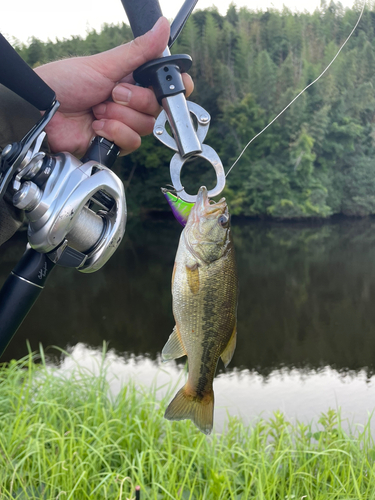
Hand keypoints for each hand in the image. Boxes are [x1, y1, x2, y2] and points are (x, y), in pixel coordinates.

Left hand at [34, 17, 193, 157]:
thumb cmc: (66, 83)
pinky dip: (113, 133)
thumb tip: (163, 27)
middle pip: (157, 108)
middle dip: (133, 100)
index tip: (169, 84)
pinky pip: (132, 142)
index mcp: (131, 80)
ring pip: (145, 126)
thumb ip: (138, 51)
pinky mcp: (115, 143)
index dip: (174, 88)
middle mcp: (130, 103)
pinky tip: (96, 127)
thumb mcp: (105, 65)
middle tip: (111, 93)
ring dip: (119, 117)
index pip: (167, 87)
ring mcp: (123, 124)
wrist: (43, 112)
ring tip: (97, 110)